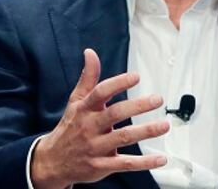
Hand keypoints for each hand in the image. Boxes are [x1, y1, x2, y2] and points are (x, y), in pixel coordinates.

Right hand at [31, 49, 168, 188]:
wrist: (52, 161)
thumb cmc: (71, 127)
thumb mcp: (76, 101)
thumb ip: (88, 77)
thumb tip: (90, 53)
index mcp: (85, 109)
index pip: (101, 93)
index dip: (118, 83)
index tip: (136, 77)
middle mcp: (90, 127)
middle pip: (115, 114)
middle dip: (138, 106)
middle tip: (157, 99)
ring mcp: (95, 147)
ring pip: (123, 137)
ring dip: (146, 131)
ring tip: (165, 125)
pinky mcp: (101, 166)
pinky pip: (125, 164)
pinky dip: (144, 163)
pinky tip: (160, 158)